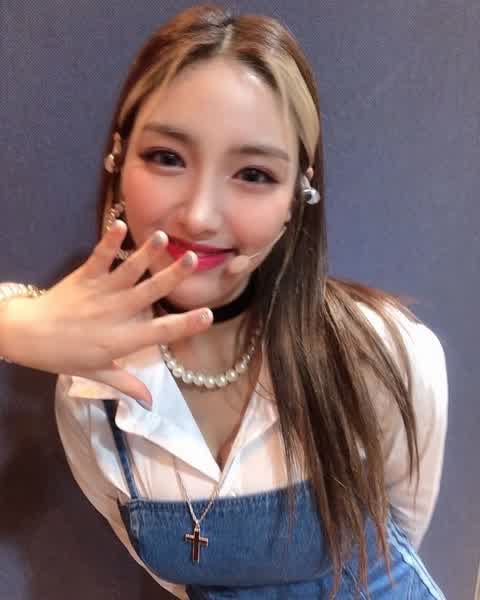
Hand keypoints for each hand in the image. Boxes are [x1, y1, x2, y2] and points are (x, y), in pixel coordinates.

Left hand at [0, 220, 212, 406]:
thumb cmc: (65, 356)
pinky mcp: (85, 277)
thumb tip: (150, 401)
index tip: (208, 315)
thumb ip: (126, 383)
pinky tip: (120, 224)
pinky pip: (100, 257)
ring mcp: (101, 292)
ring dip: (146, 252)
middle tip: (193, 258)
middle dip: (173, 275)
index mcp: (122, 339)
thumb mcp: (98, 373)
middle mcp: (116, 313)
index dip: (186, 325)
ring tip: (163, 237)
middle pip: (150, 292)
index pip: (161, 332)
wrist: (29, 336)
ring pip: (128, 270)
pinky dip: (110, 241)